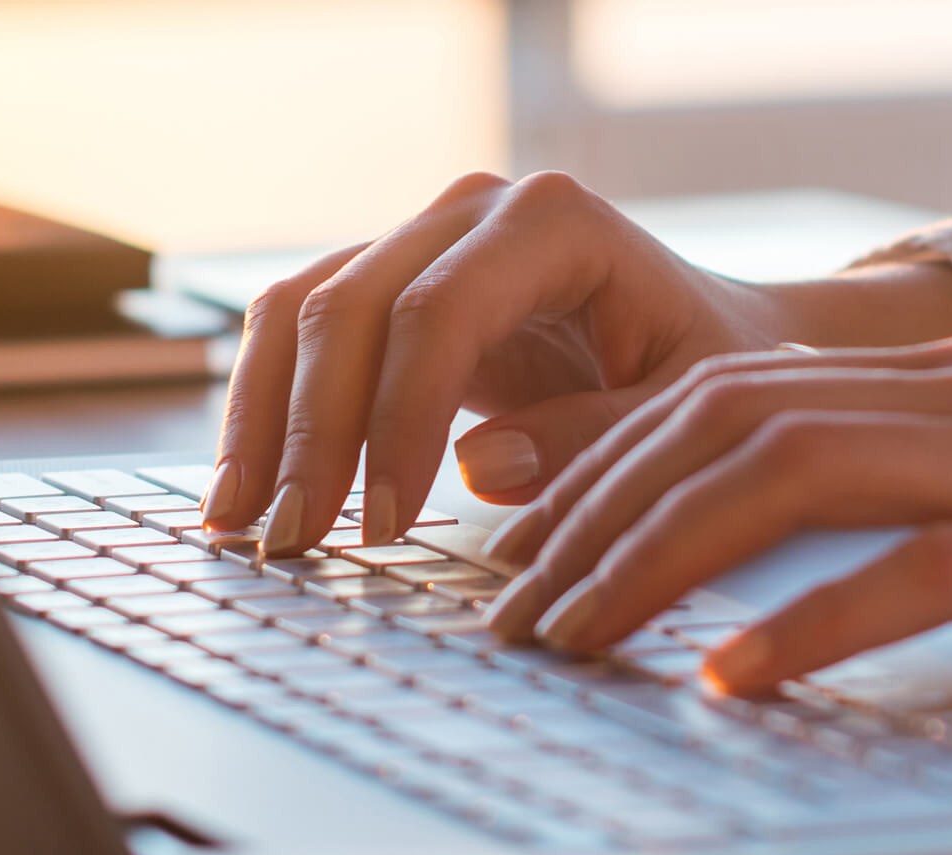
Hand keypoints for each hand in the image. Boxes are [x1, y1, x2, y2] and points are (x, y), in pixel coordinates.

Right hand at [197, 171, 951, 554]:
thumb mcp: (687, 413)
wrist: (707, 333)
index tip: (384, 527)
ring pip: (298, 314)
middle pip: (349, 309)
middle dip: (312, 435)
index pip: (437, 313)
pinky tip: (244, 497)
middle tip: (296, 546)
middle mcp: (469, 211)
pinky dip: (262, 412)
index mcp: (552, 221)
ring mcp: (416, 238)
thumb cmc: (710, 371)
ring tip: (242, 531)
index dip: (396, 421)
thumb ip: (596, 438)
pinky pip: (296, 333)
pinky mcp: (383, 284)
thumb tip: (478, 465)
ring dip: (261, 425)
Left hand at [477, 338, 951, 693]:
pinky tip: (733, 681)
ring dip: (657, 562)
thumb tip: (798, 576)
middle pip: (723, 422)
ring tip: (571, 640)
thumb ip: (934, 509)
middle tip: (504, 614)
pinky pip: (921, 570)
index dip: (599, 464)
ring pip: (789, 476)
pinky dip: (808, 626)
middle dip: (590, 517)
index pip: (727, 394)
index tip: (511, 546)